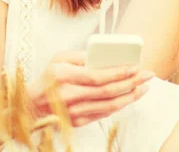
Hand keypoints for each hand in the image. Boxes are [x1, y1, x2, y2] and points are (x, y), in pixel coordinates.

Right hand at [26, 50, 153, 126]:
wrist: (30, 106)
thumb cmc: (48, 78)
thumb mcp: (58, 58)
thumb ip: (80, 55)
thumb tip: (105, 56)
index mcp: (64, 75)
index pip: (97, 76)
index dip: (119, 73)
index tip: (136, 67)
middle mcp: (69, 95)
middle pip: (107, 91)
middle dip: (132, 83)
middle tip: (148, 75)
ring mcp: (74, 111)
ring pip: (109, 105)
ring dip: (130, 97)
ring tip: (144, 87)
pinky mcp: (77, 122)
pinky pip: (103, 114)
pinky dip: (119, 105)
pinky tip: (130, 97)